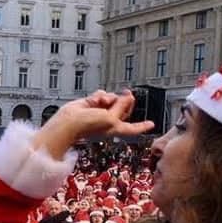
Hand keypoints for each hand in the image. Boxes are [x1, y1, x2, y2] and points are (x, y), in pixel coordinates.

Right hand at [33, 90, 154, 159]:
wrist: (70, 122)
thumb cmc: (88, 126)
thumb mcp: (110, 118)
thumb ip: (121, 106)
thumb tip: (128, 96)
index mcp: (116, 128)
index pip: (133, 127)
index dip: (142, 126)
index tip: (151, 124)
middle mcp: (110, 120)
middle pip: (124, 108)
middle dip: (125, 102)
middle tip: (128, 94)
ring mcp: (101, 112)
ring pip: (113, 99)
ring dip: (110, 98)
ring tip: (102, 101)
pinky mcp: (92, 104)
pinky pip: (102, 96)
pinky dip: (100, 96)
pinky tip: (96, 99)